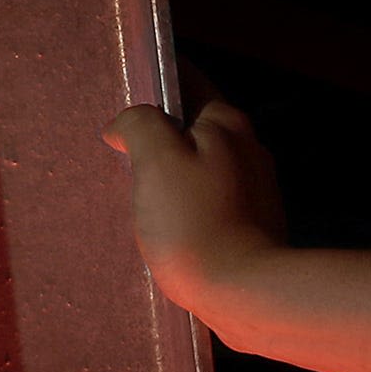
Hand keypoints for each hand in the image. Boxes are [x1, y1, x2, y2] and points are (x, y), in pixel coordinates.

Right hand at [102, 92, 287, 310]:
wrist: (244, 290)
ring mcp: (253, 188)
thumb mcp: (158, 160)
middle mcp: (248, 149)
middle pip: (194, 125)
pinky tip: (158, 219)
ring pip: (200, 164)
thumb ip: (142, 126)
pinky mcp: (250, 223)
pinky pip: (206, 198)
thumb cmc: (196, 221)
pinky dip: (181, 200)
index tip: (123, 88)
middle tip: (116, 145)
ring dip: (169, 169)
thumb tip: (129, 122)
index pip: (190, 82)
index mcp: (228, 124)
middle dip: (158, 130)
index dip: (155, 81)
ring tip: (130, 185)